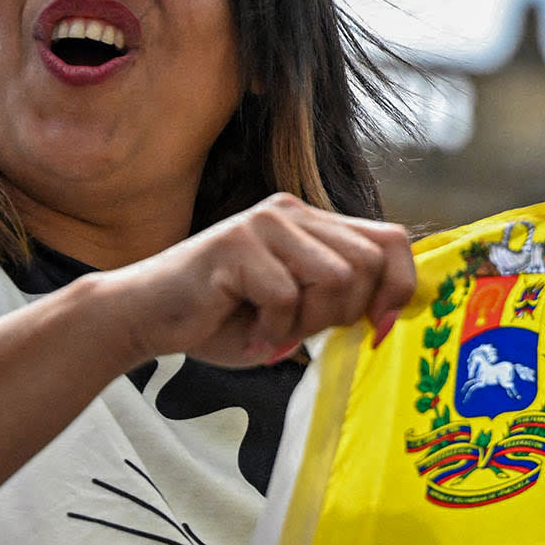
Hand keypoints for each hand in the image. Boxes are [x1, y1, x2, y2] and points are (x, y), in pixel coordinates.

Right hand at [93, 195, 417, 369]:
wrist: (145, 317)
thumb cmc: (222, 320)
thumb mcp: (297, 311)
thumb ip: (340, 302)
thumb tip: (391, 313)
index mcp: (313, 224)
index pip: (391, 240)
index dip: (399, 286)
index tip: (378, 328)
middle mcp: (293, 212)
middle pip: (369, 263)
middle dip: (345, 314)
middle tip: (303, 332)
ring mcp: (264, 223)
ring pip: (335, 278)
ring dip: (308, 322)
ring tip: (274, 330)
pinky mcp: (236, 243)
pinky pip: (285, 296)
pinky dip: (272, 329)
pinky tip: (248, 331)